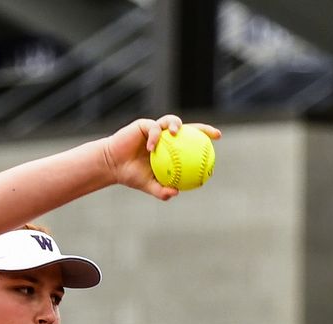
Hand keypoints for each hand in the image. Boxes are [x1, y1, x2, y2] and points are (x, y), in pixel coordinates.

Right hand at [101, 115, 221, 199]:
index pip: (192, 141)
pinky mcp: (144, 125)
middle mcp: (166, 136)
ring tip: (175, 133)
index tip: (219, 139)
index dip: (205, 139)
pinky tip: (152, 147)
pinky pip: (152, 128)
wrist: (113, 165)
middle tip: (211, 134)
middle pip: (188, 128)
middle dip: (202, 127)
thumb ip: (162, 190)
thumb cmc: (132, 175)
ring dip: (175, 125)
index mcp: (172, 148)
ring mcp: (155, 129)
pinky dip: (154, 137)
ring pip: (170, 121)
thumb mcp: (148, 186)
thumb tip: (176, 193)